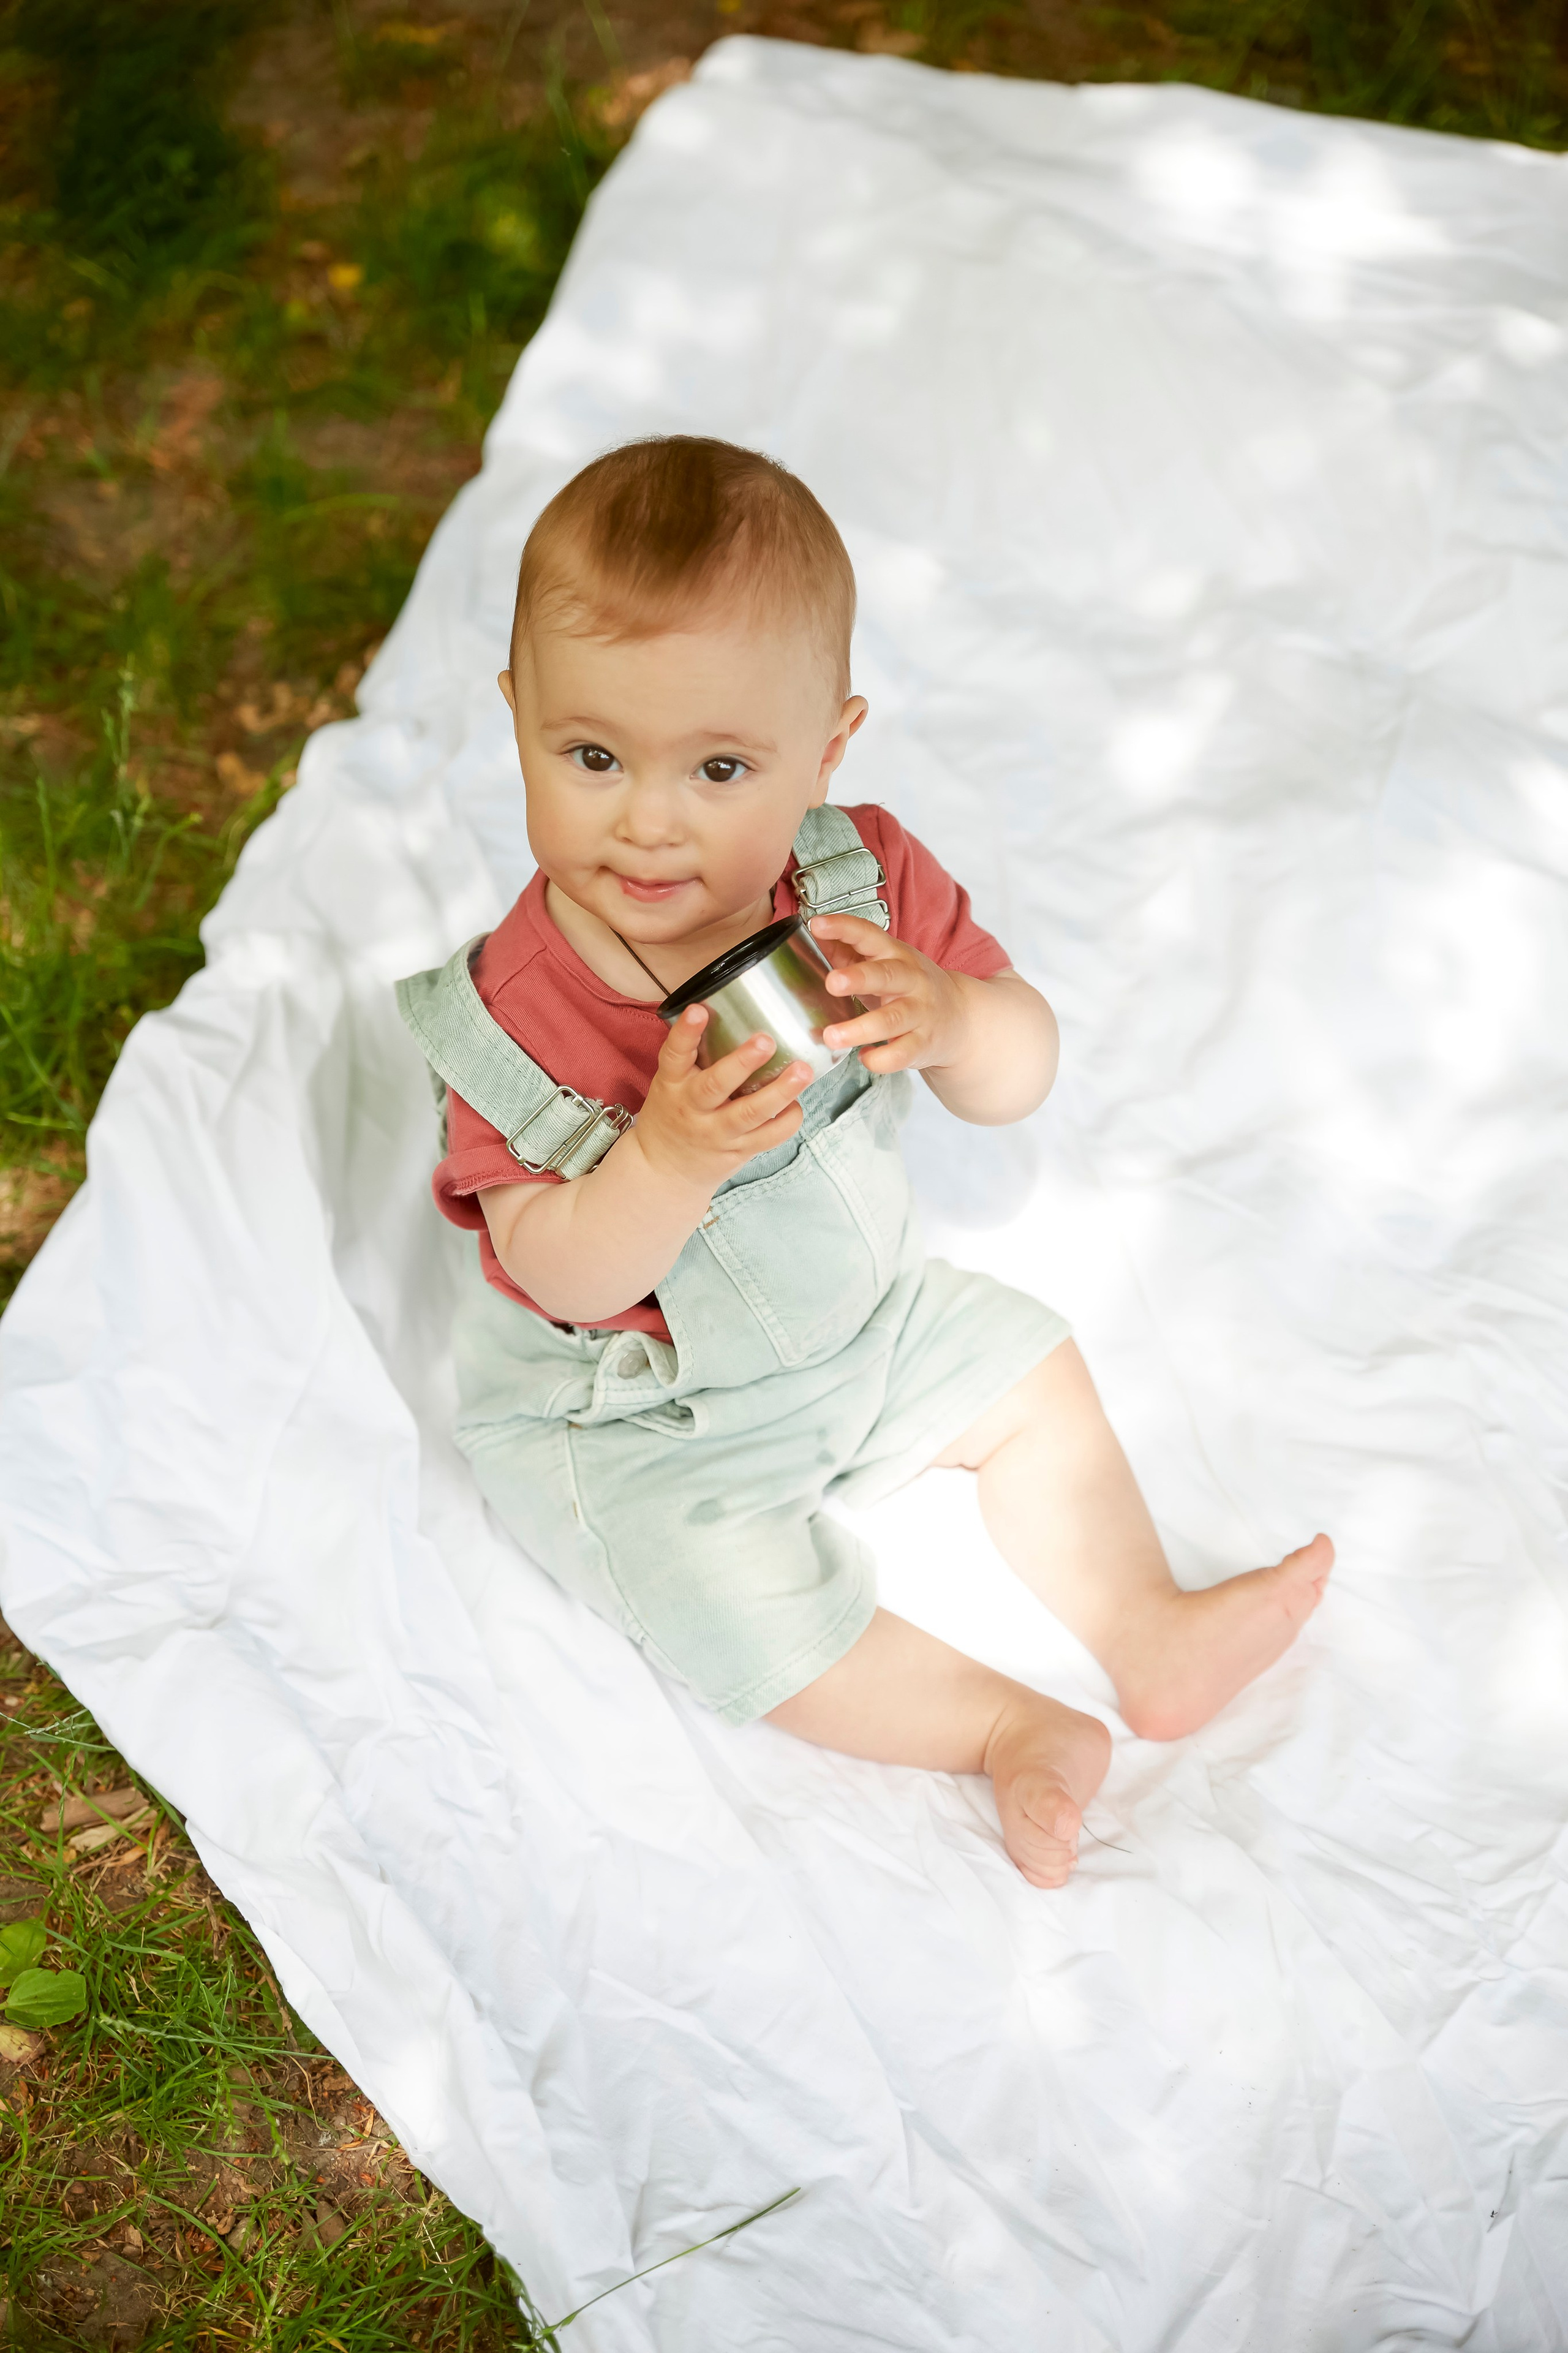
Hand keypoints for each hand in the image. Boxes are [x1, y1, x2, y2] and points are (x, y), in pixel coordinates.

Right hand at [632, 1005, 810, 1192]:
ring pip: (750, 1114)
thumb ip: (696, 1057)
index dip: (686, 1032)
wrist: (665, 1169)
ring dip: (779, 1092)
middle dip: (742, 1063)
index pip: (675, 1054)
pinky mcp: (737, 1152)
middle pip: (716, 1086)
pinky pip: (767, 1137)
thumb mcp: (672, 1083)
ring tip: (802, 1071)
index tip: (699, 1009)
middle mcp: (692, 1108)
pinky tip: (797, 1104)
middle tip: (766, 1040)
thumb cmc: (674, 1112)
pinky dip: (787, 1121)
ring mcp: (716, 1133)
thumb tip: (734, 1010)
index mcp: (672, 1083)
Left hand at [809, 912, 972, 1074]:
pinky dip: (879, 1059)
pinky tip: (864, 1056)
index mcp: (896, 955)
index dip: (843, 928)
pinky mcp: (923, 1043)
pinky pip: (900, 1054)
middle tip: (831, 983)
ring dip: (859, 1029)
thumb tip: (814, 934)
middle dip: (858, 978)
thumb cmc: (910, 987)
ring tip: (831, 1037)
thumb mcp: (886, 963)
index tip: (817, 925)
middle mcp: (911, 980)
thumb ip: (850, 952)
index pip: (869, 935)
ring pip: (890, 1020)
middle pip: (885, 976)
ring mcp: (919, 1013)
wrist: (961, 1017)